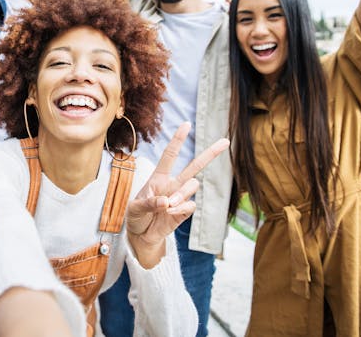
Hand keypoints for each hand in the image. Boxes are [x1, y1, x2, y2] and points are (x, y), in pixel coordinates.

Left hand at [126, 123, 229, 267]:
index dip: (178, 140)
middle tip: (225, 141)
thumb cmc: (136, 217)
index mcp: (158, 178)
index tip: (186, 124)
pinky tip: (170, 214)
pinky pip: (191, 205)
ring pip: (192, 185)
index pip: (170, 155)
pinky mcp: (185, 210)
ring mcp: (180, 197)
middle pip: (194, 166)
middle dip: (210, 154)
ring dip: (181, 194)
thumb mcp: (135, 209)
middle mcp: (172, 184)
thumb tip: (166, 202)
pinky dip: (180, 209)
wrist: (142, 235)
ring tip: (167, 206)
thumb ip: (149, 204)